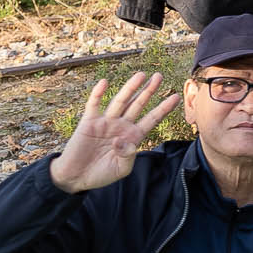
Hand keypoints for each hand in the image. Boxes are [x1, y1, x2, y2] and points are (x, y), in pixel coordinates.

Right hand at [48, 73, 176, 193]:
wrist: (75, 177)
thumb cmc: (100, 174)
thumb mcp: (120, 169)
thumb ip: (127, 155)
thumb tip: (126, 141)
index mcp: (132, 136)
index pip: (151, 119)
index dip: (163, 108)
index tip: (176, 97)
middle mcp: (121, 125)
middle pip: (138, 105)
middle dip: (148, 91)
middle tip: (159, 76)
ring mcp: (105, 122)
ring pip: (120, 101)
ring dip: (130, 88)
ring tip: (141, 75)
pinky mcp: (89, 122)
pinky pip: (94, 105)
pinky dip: (98, 94)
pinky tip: (104, 82)